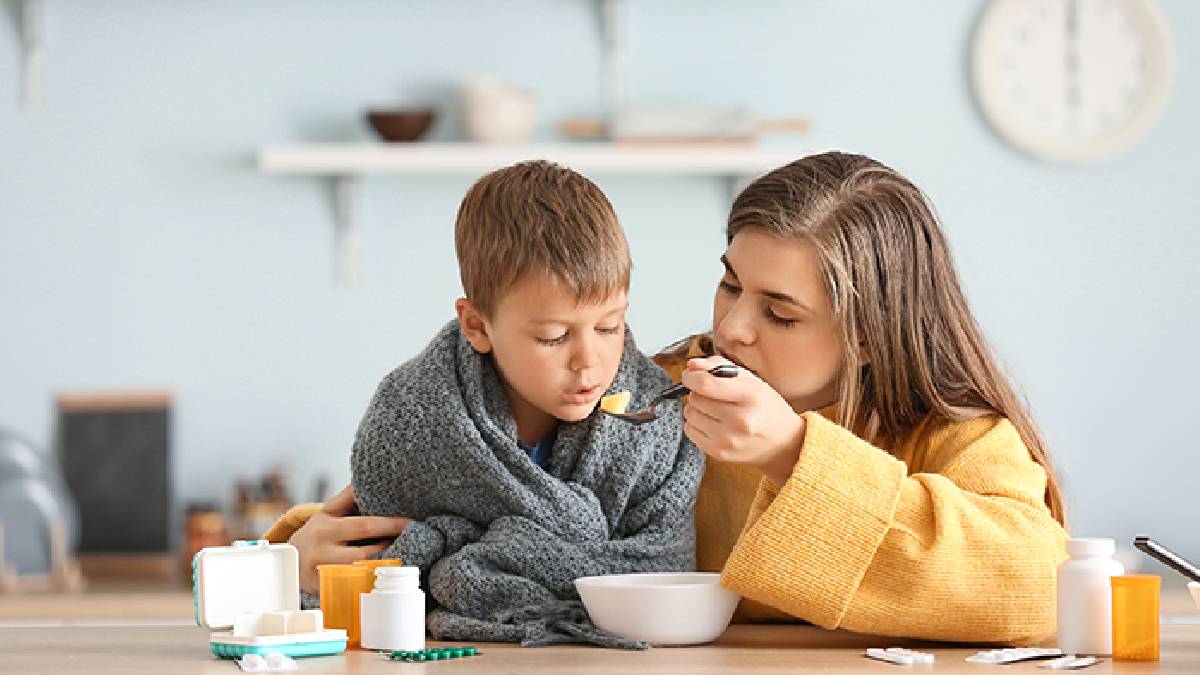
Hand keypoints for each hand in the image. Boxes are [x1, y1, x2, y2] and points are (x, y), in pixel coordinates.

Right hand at [288, 484, 409, 594]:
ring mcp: (322, 574)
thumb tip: (367, 479)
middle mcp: (323, 551)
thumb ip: (347, 496)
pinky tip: (383, 580)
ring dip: (382, 569)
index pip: (364, 526)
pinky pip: (351, 590)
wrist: (290, 563)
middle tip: (410, 544)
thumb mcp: (327, 512)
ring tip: (401, 562)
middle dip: (390, 550)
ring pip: (359, 574)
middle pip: (364, 554)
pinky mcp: (323, 593)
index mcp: (326, 528)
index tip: (410, 523)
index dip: (389, 525)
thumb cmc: (317, 533)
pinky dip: (369, 586)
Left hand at [681, 355, 807, 487]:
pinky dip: (696, 423)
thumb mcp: (752, 381)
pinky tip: (712, 422)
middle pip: (696, 398)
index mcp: (750, 396)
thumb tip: (692, 365)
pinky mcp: (718, 453)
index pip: (706, 384)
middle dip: (698, 392)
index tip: (690, 374)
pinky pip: (689, 430)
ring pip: (690, 413)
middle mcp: (739, 420)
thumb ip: (720, 367)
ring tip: (714, 409)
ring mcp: (728, 440)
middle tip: (712, 394)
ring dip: (696, 407)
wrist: (783, 445)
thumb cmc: (766, 408)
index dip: (691, 377)